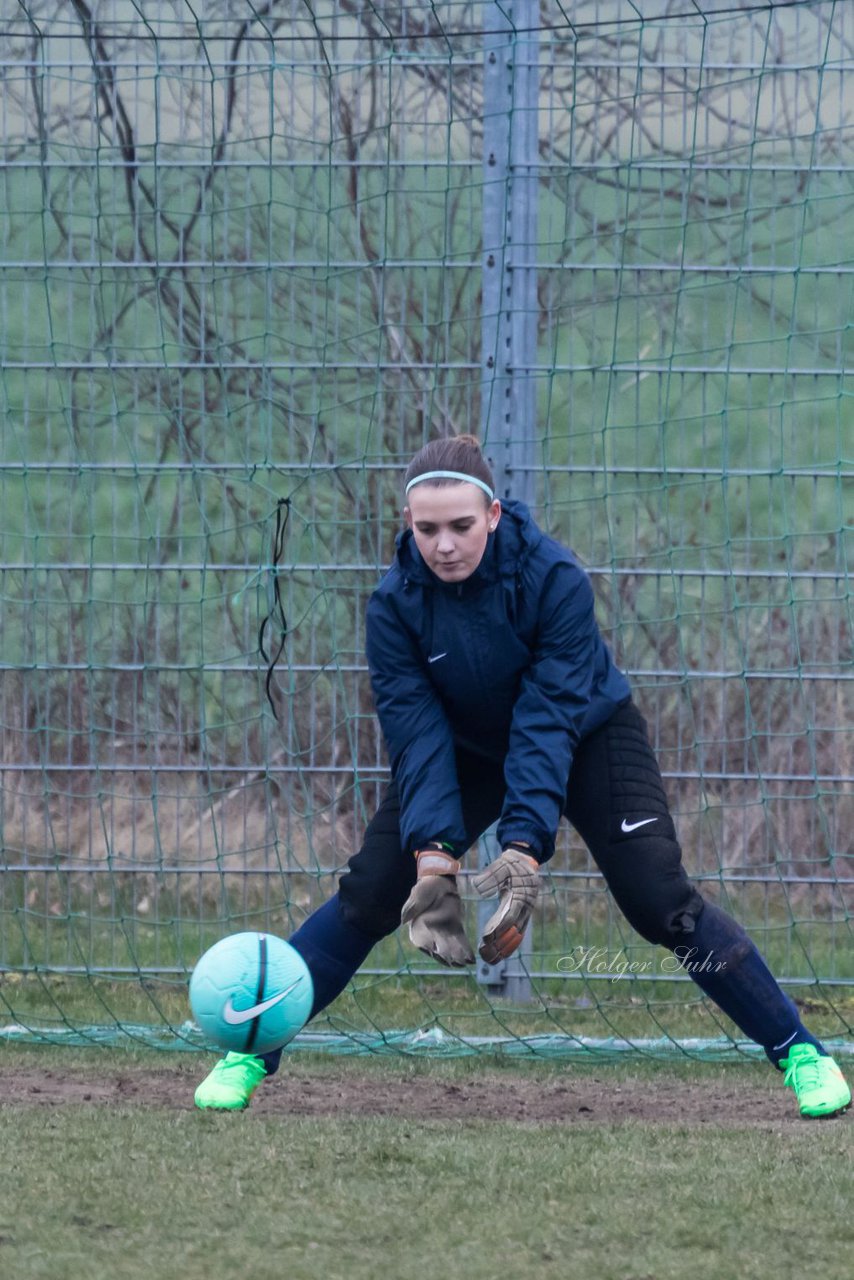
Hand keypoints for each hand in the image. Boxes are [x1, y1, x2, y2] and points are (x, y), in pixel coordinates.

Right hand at [400, 848, 474, 967]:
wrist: (439, 880)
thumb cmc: (425, 888)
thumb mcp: (417, 895)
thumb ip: (411, 907)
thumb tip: (404, 920)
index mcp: (418, 929)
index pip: (425, 943)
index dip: (432, 949)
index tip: (438, 953)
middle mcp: (431, 935)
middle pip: (440, 948)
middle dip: (448, 956)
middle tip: (456, 962)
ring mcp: (444, 933)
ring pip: (451, 948)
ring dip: (458, 956)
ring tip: (465, 963)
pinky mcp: (455, 928)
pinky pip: (461, 941)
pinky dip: (465, 950)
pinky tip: (471, 959)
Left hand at [471, 845, 540, 963]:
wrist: (526, 862)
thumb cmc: (511, 864)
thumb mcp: (501, 864)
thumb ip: (490, 875)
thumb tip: (476, 887)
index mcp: (521, 895)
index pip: (510, 916)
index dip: (499, 928)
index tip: (486, 938)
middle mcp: (526, 907)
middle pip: (514, 931)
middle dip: (500, 944)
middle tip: (485, 954)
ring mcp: (526, 912)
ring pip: (517, 936)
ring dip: (504, 949)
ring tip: (489, 959)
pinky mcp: (524, 915)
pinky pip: (519, 934)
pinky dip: (510, 946)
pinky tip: (500, 955)